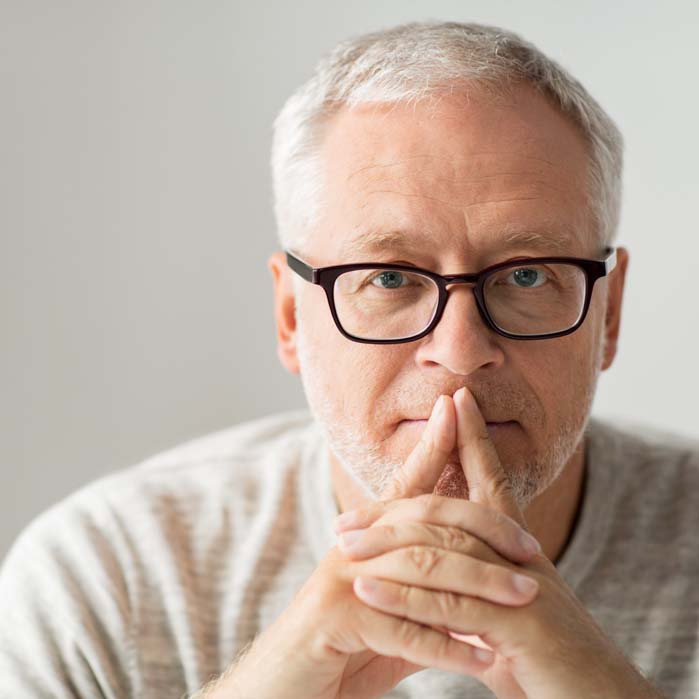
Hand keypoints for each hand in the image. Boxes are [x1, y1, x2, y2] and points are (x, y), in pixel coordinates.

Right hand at [207, 391, 539, 698]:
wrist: (281, 686)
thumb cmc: (339, 648)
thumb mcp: (386, 610)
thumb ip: (422, 594)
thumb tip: (467, 596)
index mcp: (367, 537)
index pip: (407, 484)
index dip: (432, 443)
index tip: (457, 407)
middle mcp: (354, 547)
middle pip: (427, 522)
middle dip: (483, 527)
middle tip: (532, 547)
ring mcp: (343, 579)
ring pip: (422, 570)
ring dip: (478, 586)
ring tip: (524, 601)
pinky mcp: (334, 618)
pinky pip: (401, 628)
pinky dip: (446, 645)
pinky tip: (482, 658)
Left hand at [335, 386, 662, 698]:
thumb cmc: (553, 663)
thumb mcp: (513, 618)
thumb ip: (482, 593)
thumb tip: (451, 586)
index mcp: (519, 551)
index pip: (494, 479)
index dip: (475, 437)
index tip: (456, 401)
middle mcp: (520, 558)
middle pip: (454, 509)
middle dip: (396, 505)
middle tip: (344, 514)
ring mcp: (521, 586)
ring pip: (443, 551)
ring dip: (385, 545)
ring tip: (341, 545)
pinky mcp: (521, 625)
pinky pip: (449, 605)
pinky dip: (402, 597)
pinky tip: (364, 590)